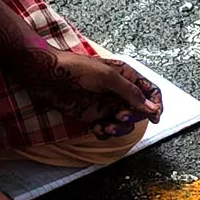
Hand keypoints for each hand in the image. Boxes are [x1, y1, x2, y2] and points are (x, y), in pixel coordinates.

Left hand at [18, 48, 163, 132]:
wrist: (44, 75)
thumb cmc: (75, 68)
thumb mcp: (107, 77)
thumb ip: (130, 93)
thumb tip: (151, 107)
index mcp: (125, 76)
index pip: (149, 91)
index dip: (155, 104)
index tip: (154, 117)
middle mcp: (118, 92)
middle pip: (138, 111)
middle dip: (132, 117)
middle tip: (119, 116)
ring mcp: (105, 104)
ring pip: (123, 123)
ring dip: (118, 128)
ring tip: (106, 126)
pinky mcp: (91, 116)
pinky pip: (106, 129)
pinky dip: (104, 132)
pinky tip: (98, 129)